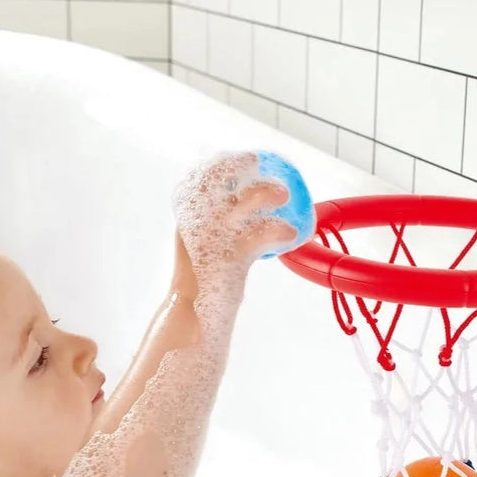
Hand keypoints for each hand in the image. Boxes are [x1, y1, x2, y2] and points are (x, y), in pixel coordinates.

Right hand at [173, 153, 298, 280]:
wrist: (190, 317)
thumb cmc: (202, 287)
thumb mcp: (204, 251)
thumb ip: (219, 232)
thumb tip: (247, 218)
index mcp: (187, 221)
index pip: (202, 180)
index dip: (225, 164)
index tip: (247, 159)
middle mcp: (195, 225)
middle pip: (217, 180)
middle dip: (240, 166)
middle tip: (260, 164)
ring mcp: (211, 240)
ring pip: (242, 201)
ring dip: (265, 191)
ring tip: (283, 194)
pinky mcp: (228, 259)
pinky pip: (260, 236)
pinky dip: (278, 231)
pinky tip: (290, 234)